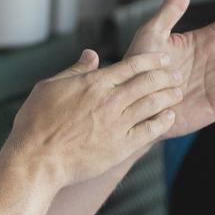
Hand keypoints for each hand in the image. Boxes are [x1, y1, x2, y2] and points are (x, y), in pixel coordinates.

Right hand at [5, 49, 182, 184]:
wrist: (36, 159)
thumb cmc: (36, 122)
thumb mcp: (50, 86)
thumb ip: (75, 70)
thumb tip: (91, 55)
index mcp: (94, 82)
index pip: (132, 65)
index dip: (152, 60)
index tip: (164, 59)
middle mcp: (110, 100)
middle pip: (148, 82)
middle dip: (166, 75)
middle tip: (177, 74)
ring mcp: (118, 124)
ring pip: (153, 104)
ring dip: (169, 95)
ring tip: (178, 93)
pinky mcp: (122, 146)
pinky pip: (150, 130)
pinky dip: (163, 121)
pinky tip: (169, 116)